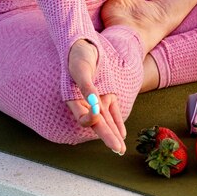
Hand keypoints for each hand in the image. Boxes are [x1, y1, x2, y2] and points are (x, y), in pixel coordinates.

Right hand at [65, 39, 126, 154]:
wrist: (83, 44)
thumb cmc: (78, 55)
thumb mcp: (82, 69)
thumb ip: (87, 87)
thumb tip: (94, 104)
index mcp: (75, 100)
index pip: (84, 117)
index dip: (91, 119)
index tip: (96, 112)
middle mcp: (85, 103)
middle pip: (97, 124)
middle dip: (108, 137)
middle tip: (118, 150)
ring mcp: (97, 99)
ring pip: (106, 121)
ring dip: (113, 134)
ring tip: (120, 149)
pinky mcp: (106, 94)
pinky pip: (112, 112)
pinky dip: (117, 122)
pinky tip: (122, 134)